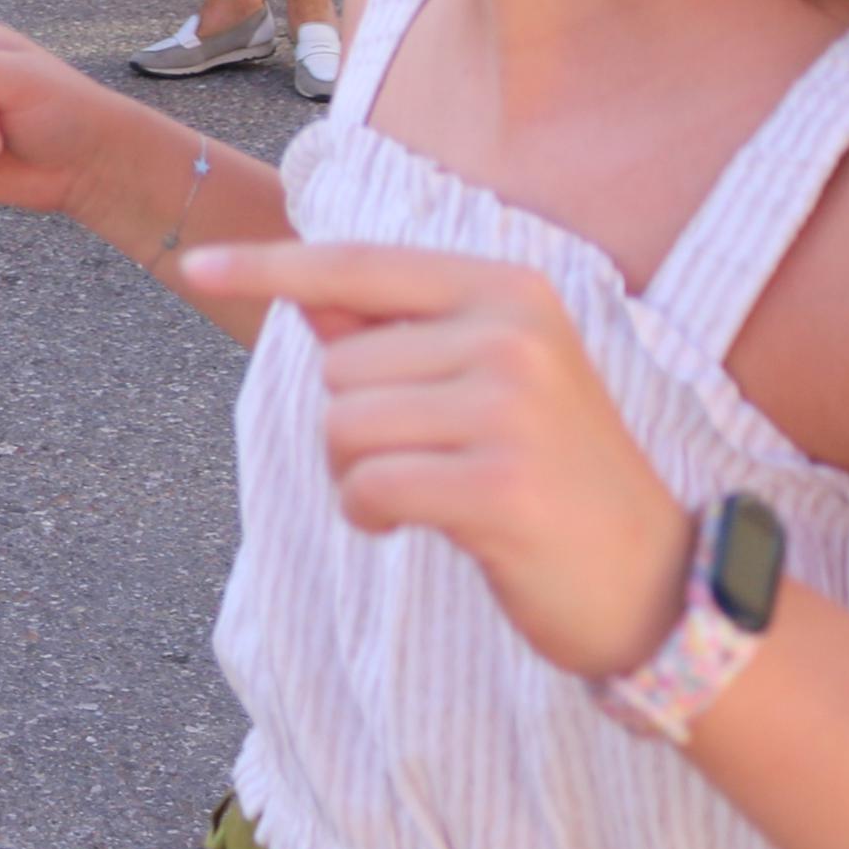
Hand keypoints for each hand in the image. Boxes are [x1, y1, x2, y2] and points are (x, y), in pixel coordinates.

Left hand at [172, 238, 695, 680]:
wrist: (656, 583)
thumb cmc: (554, 476)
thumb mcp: (491, 379)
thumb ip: (398, 330)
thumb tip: (303, 291)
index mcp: (510, 290)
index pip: (358, 264)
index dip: (270, 267)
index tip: (193, 265)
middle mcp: (513, 333)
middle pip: (338, 365)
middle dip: (355, 425)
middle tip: (431, 461)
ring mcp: (511, 407)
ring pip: (342, 426)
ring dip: (361, 475)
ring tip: (433, 494)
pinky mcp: (498, 485)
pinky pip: (366, 486)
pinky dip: (371, 515)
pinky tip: (423, 528)